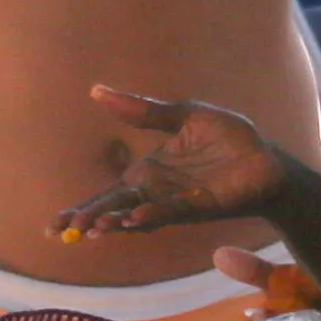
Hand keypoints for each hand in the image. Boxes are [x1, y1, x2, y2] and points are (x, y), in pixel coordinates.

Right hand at [50, 86, 287, 237]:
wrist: (266, 158)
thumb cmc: (228, 138)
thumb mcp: (183, 115)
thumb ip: (143, 110)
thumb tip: (96, 90)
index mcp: (148, 173)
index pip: (108, 194)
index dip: (81, 208)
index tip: (53, 223)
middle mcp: (157, 193)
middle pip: (115, 209)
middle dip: (89, 220)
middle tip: (64, 229)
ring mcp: (177, 202)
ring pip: (138, 215)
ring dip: (116, 221)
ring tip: (93, 227)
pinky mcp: (200, 205)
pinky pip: (171, 211)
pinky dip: (152, 215)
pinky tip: (133, 218)